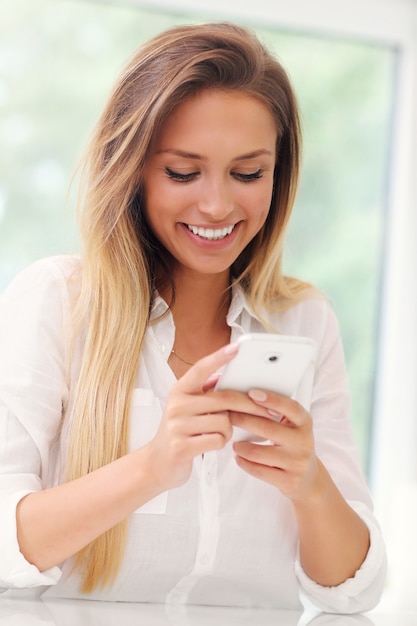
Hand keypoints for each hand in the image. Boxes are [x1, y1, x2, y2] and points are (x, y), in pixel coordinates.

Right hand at [146, 344, 270, 491]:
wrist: (157, 463)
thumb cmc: (179, 432)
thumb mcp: (186, 407)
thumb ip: (203, 391)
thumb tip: (224, 375)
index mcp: (179, 391)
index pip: (201, 369)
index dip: (219, 357)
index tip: (237, 347)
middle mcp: (177, 405)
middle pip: (224, 399)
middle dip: (249, 406)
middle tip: (267, 411)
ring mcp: (178, 426)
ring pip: (224, 422)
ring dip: (228, 430)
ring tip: (218, 433)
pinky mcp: (183, 446)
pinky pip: (218, 440)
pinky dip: (221, 442)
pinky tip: (212, 443)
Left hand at [230, 389, 320, 502]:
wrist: (309, 478)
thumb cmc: (293, 445)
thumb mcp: (293, 427)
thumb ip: (277, 413)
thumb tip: (246, 398)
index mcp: (304, 423)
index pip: (291, 407)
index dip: (272, 399)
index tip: (251, 393)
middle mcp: (303, 442)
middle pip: (267, 428)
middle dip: (243, 420)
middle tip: (228, 416)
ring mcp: (297, 463)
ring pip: (258, 453)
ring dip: (240, 447)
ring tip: (233, 443)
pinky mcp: (288, 481)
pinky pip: (259, 470)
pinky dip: (243, 462)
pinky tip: (238, 457)